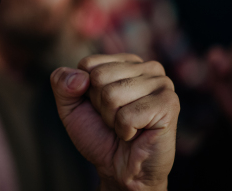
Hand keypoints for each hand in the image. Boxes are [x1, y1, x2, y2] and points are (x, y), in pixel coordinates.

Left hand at [51, 54, 179, 190]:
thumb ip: (61, 83)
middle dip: (99, 106)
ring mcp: (161, 83)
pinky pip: (128, 115)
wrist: (120, 170)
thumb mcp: (70, 107)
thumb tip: (80, 78)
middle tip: (114, 119)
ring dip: (112, 120)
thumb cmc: (99, 135)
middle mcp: (147, 67)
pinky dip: (125, 131)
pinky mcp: (169, 104)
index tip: (100, 106)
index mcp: (125, 61)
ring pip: (112, 95)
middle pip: (99, 77)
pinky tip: (136, 134)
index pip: (88, 64)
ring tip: (126, 127)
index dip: (85, 91)